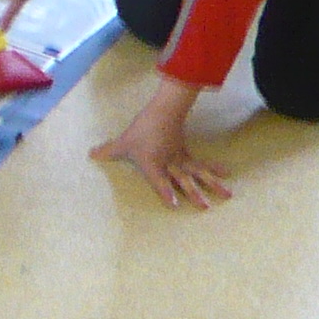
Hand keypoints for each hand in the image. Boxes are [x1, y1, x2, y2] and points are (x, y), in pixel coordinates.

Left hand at [91, 84, 231, 209]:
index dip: (166, 191)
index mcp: (153, 163)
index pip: (159, 179)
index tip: (175, 205)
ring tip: (228, 194)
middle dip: (194, 193)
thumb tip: (90, 155)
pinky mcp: (186, 154)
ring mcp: (180, 159)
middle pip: (183, 179)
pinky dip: (214, 168)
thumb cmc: (141, 130)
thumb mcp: (123, 142)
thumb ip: (108, 151)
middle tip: (205, 207)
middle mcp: (169, 163)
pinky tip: (226, 173)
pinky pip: (202, 164)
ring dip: (212, 183)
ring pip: (198, 173)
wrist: (162, 111)